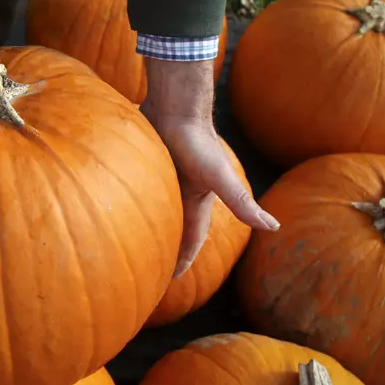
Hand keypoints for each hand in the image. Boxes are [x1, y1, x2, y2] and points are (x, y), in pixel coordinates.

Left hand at [141, 58, 278, 278]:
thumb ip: (241, 203)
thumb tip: (274, 227)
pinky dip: (128, 200)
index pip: (192, 237)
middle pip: (171, 225)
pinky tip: (111, 205)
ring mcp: (162, 176)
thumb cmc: (197, 142)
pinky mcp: (145, 162)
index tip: (172, 278)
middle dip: (164, 245)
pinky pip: (136, 188)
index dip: (185, 257)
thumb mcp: (219, 177)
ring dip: (144, 224)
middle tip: (148, 268)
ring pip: (151, 207)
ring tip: (126, 242)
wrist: (174, 105)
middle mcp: (180, 190)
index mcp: (197, 199)